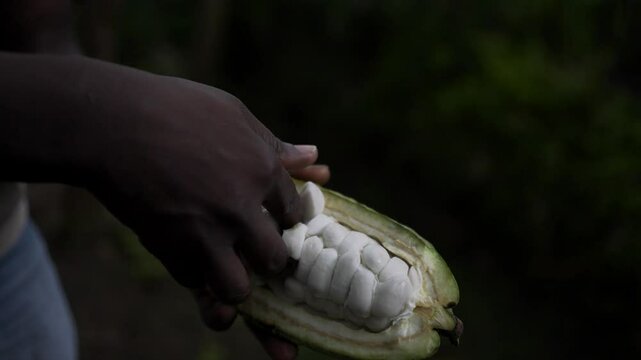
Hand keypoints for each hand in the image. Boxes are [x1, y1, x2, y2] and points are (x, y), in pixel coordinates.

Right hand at [75, 60, 329, 358]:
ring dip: (234, 286)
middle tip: (253, 253)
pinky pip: (192, 282)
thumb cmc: (174, 107)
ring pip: (239, 290)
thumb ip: (274, 145)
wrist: (111, 122)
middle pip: (276, 259)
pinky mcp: (170, 248)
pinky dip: (192, 275)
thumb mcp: (232, 114)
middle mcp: (242, 207)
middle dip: (268, 262)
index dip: (285, 222)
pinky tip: (187, 257)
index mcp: (263, 170)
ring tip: (225, 271)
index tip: (272, 223)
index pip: (295, 214)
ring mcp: (206, 232)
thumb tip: (316, 158)